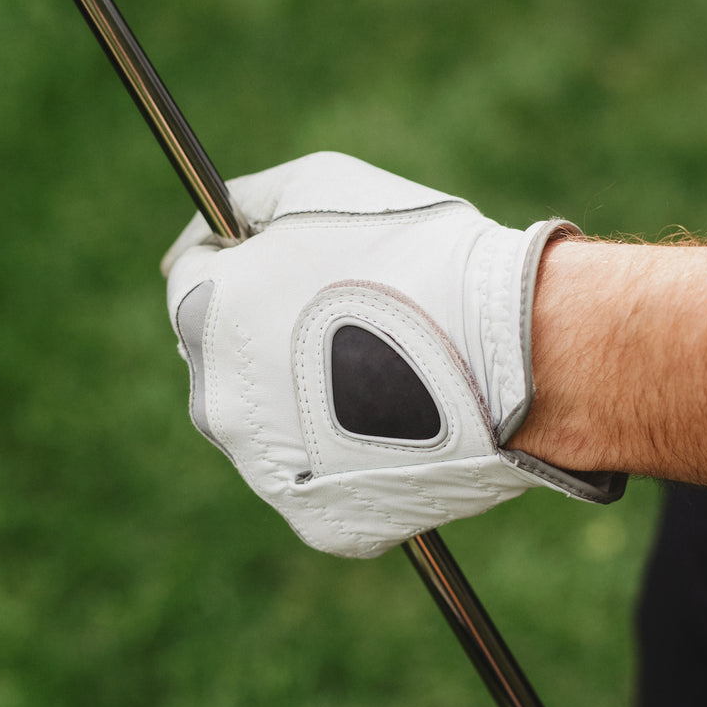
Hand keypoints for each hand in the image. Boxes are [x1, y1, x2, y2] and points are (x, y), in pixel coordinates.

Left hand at [162, 151, 623, 557]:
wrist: (514, 350)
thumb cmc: (422, 257)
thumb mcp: (320, 185)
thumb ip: (249, 205)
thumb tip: (217, 230)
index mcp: (206, 315)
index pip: (192, 281)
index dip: (245, 263)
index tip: (292, 262)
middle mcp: (218, 402)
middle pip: (226, 365)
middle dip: (268, 341)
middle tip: (349, 324)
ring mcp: (267, 471)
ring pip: (272, 432)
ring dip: (309, 406)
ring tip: (385, 378)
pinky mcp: (320, 521)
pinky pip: (321, 486)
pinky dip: (351, 463)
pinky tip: (399, 430)